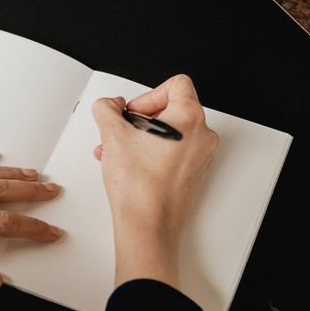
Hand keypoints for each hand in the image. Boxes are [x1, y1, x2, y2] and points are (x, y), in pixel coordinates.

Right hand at [92, 74, 218, 288]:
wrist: (147, 225)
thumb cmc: (139, 187)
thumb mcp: (112, 134)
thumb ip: (107, 108)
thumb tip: (110, 106)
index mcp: (189, 118)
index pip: (176, 84)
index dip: (148, 94)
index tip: (133, 111)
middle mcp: (202, 136)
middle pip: (171, 109)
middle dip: (141, 119)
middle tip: (123, 131)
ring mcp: (200, 157)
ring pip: (170, 133)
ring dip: (142, 137)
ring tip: (119, 151)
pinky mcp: (192, 174)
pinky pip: (173, 152)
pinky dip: (152, 153)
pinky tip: (129, 165)